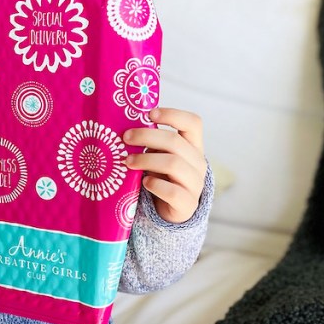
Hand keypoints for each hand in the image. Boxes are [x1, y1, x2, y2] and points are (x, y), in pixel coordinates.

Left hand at [123, 108, 205, 223]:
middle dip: (146, 136)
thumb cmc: (160, 175)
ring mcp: (196, 184)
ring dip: (146, 159)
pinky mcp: (188, 204)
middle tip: (125, 137)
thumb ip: (151, 143)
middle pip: (175, 141)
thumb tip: (125, 129)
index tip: (150, 114)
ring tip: (127, 162)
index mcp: (193, 146)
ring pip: (173, 164)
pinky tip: (145, 182)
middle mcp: (198, 162)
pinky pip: (172, 191)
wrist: (168, 209)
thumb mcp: (158, 155)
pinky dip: (155, 184)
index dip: (173, 114)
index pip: (193, 123)